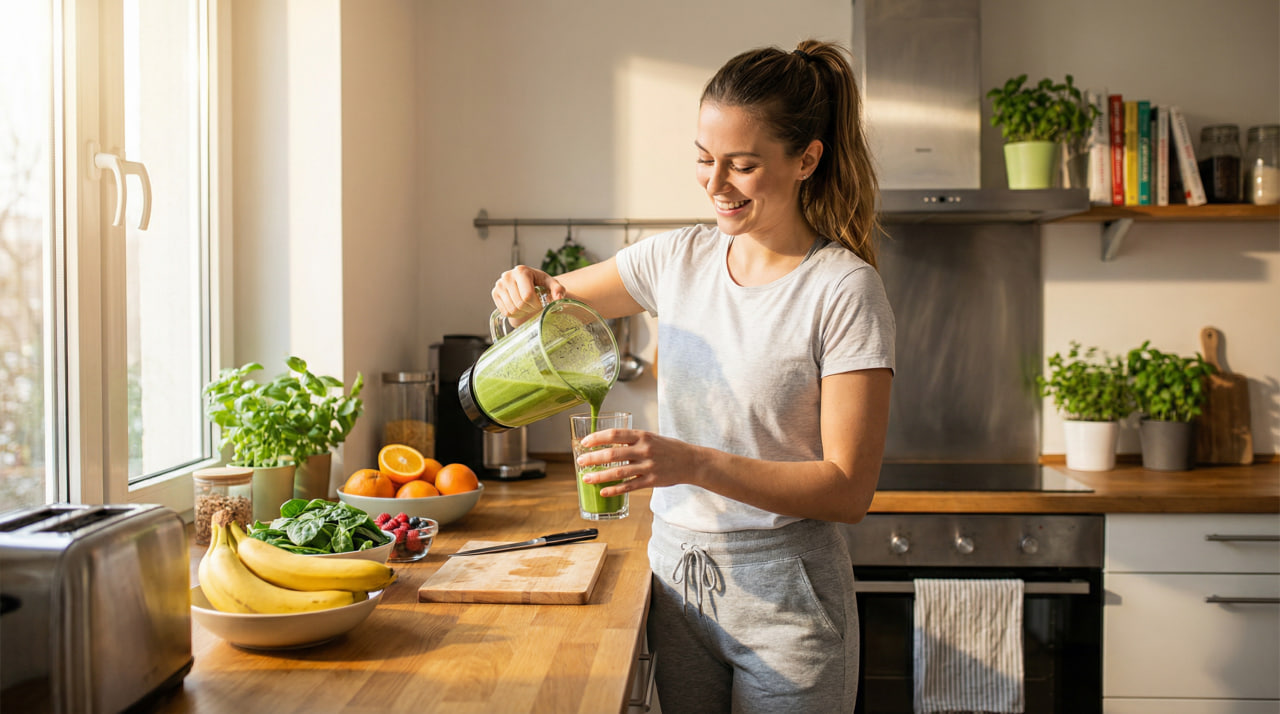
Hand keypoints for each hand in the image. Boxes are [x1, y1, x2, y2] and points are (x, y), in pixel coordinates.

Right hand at [491, 265, 565, 325]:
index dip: (536, 304)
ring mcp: (499, 285)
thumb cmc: (540, 283)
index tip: (541, 303)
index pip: (527, 296)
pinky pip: (505, 312)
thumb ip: (558, 289)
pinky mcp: (495, 293)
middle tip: (534, 306)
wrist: (527, 282)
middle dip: (530, 309)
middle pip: (520, 304)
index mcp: (521, 271)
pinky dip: (514, 314)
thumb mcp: (551, 284)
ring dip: (523, 312)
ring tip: (527, 306)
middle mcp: (508, 276)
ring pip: (512, 309)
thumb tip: (558, 298)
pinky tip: (520, 307)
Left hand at [576, 428, 700, 496]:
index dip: (597, 438)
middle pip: (613, 454)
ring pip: (618, 472)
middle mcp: (644, 450)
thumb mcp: (651, 437)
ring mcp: (648, 467)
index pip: (614, 434)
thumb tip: (608, 443)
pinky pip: (629, 486)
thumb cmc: (669, 448)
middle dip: (593, 458)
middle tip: (580, 461)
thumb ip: (632, 440)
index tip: (584, 442)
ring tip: (586, 478)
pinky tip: (603, 491)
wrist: (691, 461)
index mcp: (642, 436)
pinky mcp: (652, 481)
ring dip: (600, 476)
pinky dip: (615, 489)